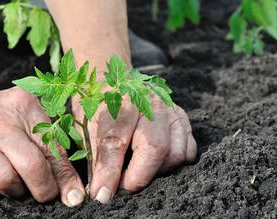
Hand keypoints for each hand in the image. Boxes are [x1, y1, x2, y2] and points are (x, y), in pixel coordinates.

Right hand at [0, 85, 84, 206]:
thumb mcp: (27, 117)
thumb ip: (51, 145)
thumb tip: (72, 191)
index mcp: (24, 105)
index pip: (52, 146)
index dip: (65, 176)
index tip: (73, 196)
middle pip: (30, 165)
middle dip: (43, 188)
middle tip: (44, 193)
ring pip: (4, 180)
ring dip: (14, 190)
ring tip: (14, 181)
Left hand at [73, 95, 196, 203]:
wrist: (115, 81)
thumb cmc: (99, 106)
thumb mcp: (88, 126)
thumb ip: (96, 157)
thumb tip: (101, 192)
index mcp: (118, 100)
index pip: (115, 141)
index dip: (109, 173)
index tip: (102, 195)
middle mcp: (148, 101)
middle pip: (155, 147)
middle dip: (138, 176)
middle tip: (123, 185)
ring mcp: (169, 109)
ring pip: (175, 152)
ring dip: (157, 171)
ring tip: (138, 170)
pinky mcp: (182, 117)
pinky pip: (188, 150)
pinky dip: (173, 163)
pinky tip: (156, 162)